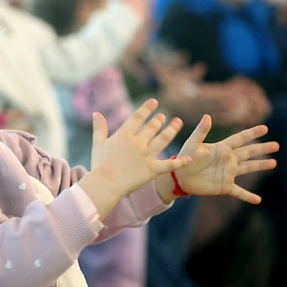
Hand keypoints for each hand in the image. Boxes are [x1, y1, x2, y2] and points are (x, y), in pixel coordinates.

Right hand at [79, 99, 190, 218]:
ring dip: (172, 130)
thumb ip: (99, 128)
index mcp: (124, 135)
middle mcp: (138, 142)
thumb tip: (96, 113)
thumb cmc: (99, 165)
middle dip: (159, 120)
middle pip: (152, 127)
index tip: (154, 102)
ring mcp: (147, 155)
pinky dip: (180, 162)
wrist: (106, 184)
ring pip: (163, 139)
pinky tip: (190, 158)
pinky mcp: (152, 169)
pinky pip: (169, 165)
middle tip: (164, 116)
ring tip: (178, 122)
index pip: (137, 117)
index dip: (146, 108)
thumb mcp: (98, 145)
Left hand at [171, 115, 278, 203]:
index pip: (239, 139)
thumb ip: (201, 131)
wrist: (179, 177)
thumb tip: (207, 116)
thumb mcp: (192, 144)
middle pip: (248, 153)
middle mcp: (227, 160)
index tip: (264, 128)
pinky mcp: (224, 186)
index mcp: (221, 149)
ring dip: (260, 166)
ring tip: (274, 163)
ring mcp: (227, 173)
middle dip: (262, 149)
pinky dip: (248, 196)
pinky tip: (258, 200)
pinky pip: (239, 192)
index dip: (251, 133)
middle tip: (276, 145)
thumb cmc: (184, 158)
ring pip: (247, 168)